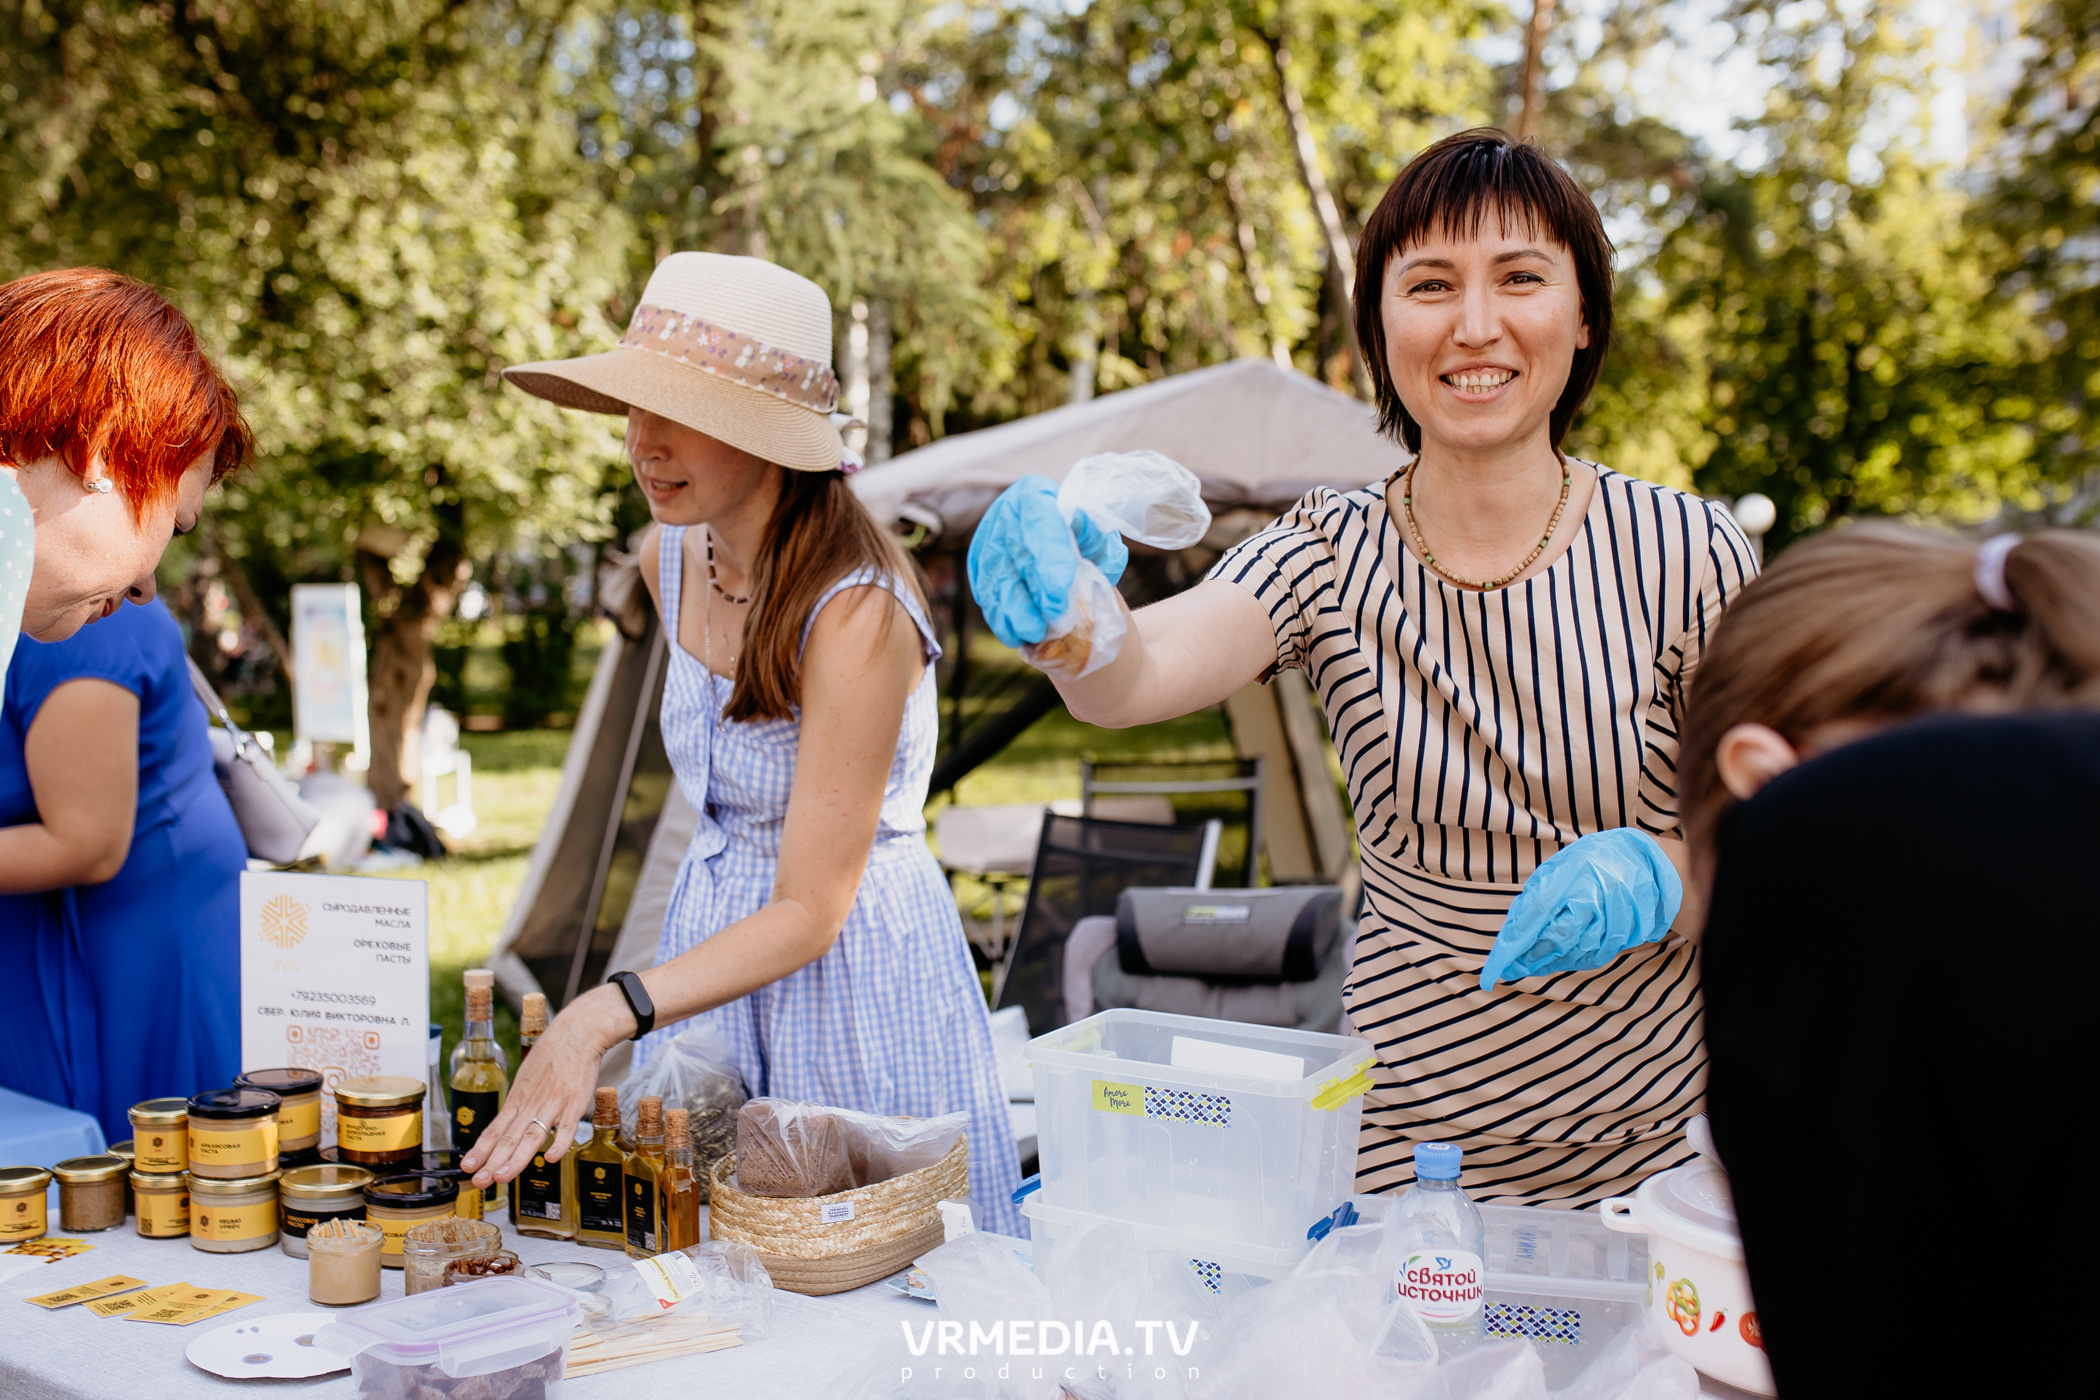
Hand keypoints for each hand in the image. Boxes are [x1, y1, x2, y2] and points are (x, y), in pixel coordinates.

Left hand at [460, 985, 630, 1187]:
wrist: (578, 1033)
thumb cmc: (553, 1054)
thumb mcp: (527, 1078)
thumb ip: (521, 1103)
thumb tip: (509, 1123)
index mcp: (518, 1099)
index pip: (495, 1129)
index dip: (480, 1150)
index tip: (467, 1167)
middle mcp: (531, 1104)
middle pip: (509, 1137)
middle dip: (491, 1162)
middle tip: (478, 1182)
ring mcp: (553, 1104)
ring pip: (532, 1136)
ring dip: (516, 1159)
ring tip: (501, 1177)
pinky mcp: (575, 1102)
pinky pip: (568, 1127)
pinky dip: (559, 1143)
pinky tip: (551, 1159)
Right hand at [966, 475, 1125, 646]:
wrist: (1054, 538)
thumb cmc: (1080, 537)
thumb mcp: (1095, 535)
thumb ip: (1096, 544)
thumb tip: (1089, 557)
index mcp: (1035, 496)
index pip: (1041, 528)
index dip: (1050, 564)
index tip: (1060, 600)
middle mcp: (1005, 514)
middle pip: (1014, 557)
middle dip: (1031, 597)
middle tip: (1050, 627)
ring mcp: (987, 539)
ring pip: (994, 579)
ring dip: (1011, 613)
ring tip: (1032, 636)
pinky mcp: (978, 563)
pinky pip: (984, 591)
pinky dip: (999, 616)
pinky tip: (1014, 634)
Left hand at [1479, 828, 1683, 990]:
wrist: (1645, 863)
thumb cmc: (1592, 861)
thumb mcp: (1560, 867)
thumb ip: (1537, 896)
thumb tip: (1513, 932)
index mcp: (1575, 872)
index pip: (1537, 911)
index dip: (1515, 943)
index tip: (1494, 969)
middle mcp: (1597, 895)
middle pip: (1558, 937)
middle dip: (1531, 958)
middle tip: (1510, 969)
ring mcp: (1615, 916)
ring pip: (1576, 952)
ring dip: (1550, 963)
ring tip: (1530, 965)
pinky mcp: (1627, 933)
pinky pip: (1594, 956)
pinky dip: (1571, 962)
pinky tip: (1556, 961)